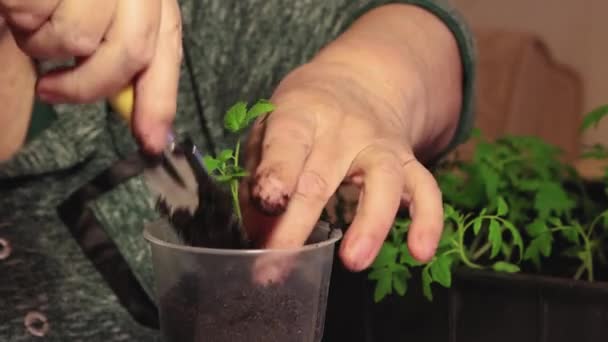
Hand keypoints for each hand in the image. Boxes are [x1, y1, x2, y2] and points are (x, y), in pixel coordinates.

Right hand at [0, 0, 182, 152]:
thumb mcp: (100, 17)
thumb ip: (123, 61)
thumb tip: (150, 129)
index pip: (165, 51)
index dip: (160, 100)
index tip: (152, 142)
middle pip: (129, 53)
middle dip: (85, 85)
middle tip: (51, 90)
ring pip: (76, 38)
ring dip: (42, 44)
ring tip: (31, 23)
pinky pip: (34, 13)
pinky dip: (20, 19)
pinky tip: (19, 4)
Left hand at [241, 60, 444, 275]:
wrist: (361, 79)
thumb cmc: (305, 113)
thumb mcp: (270, 125)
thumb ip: (259, 172)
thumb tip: (259, 230)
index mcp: (301, 114)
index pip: (287, 143)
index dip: (277, 175)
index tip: (268, 205)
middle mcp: (343, 129)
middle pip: (321, 179)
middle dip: (297, 228)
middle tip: (276, 267)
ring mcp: (380, 144)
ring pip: (383, 181)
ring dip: (369, 224)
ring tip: (354, 261)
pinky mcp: (407, 159)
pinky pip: (425, 189)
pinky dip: (428, 220)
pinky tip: (421, 251)